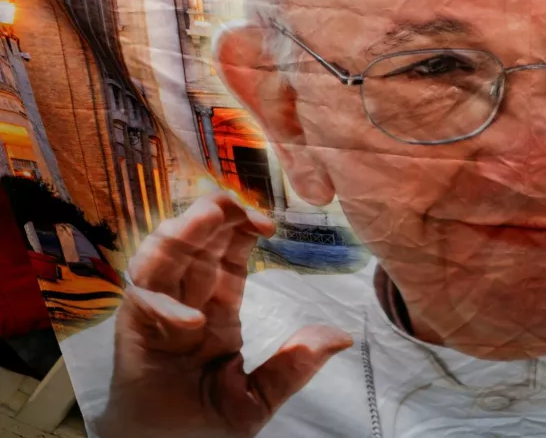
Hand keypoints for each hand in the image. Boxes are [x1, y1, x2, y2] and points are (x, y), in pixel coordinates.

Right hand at [96, 192, 352, 437]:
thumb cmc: (201, 427)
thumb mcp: (257, 399)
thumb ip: (293, 367)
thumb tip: (340, 337)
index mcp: (217, 311)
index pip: (227, 257)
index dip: (243, 232)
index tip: (267, 221)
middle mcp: (186, 303)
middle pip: (195, 245)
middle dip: (212, 216)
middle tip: (234, 201)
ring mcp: (157, 314)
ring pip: (164, 258)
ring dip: (183, 233)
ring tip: (207, 217)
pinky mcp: (132, 332)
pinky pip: (142, 300)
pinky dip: (162, 300)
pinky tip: (191, 317)